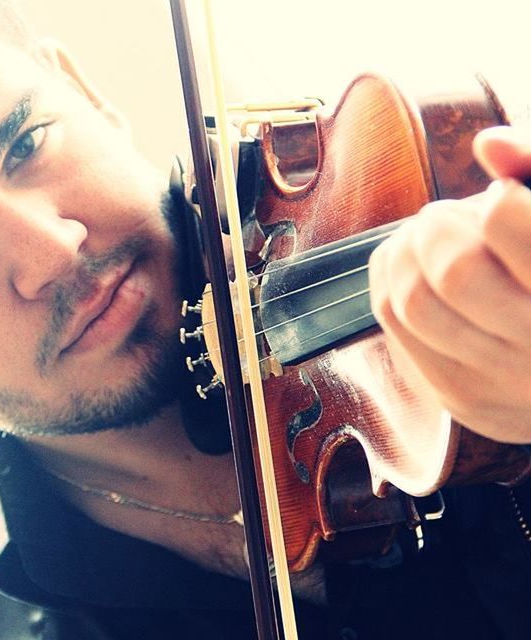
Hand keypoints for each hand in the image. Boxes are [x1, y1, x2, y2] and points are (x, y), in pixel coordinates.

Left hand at [368, 126, 530, 443]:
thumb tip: (488, 142)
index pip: (509, 229)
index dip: (499, 203)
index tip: (504, 200)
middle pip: (455, 272)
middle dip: (440, 226)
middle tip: (453, 215)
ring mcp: (503, 382)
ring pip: (413, 302)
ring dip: (407, 251)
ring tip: (433, 237)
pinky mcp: (461, 394)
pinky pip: (394, 322)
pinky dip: (393, 276)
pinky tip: (418, 264)